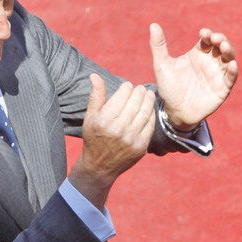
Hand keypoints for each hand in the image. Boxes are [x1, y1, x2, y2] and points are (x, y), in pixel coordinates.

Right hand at [69, 73, 155, 208]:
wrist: (100, 166)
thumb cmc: (94, 138)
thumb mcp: (90, 117)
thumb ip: (95, 96)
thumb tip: (95, 75)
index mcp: (104, 120)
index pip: (122, 95)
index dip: (127, 87)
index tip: (128, 86)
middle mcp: (118, 129)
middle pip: (135, 102)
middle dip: (139, 92)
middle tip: (140, 88)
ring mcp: (131, 139)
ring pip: (145, 112)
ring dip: (148, 100)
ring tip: (148, 94)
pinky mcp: (140, 147)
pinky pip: (150, 126)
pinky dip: (151, 115)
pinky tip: (149, 109)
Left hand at [150, 23, 236, 130]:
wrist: (174, 112)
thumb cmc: (168, 88)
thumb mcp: (161, 65)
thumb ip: (158, 46)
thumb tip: (153, 24)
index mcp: (197, 54)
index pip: (207, 39)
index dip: (208, 34)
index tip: (203, 33)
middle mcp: (209, 62)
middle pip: (221, 46)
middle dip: (221, 40)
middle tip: (216, 38)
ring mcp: (217, 75)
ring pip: (228, 58)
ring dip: (229, 51)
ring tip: (224, 47)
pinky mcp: (222, 89)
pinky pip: (231, 78)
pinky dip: (233, 71)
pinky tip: (231, 64)